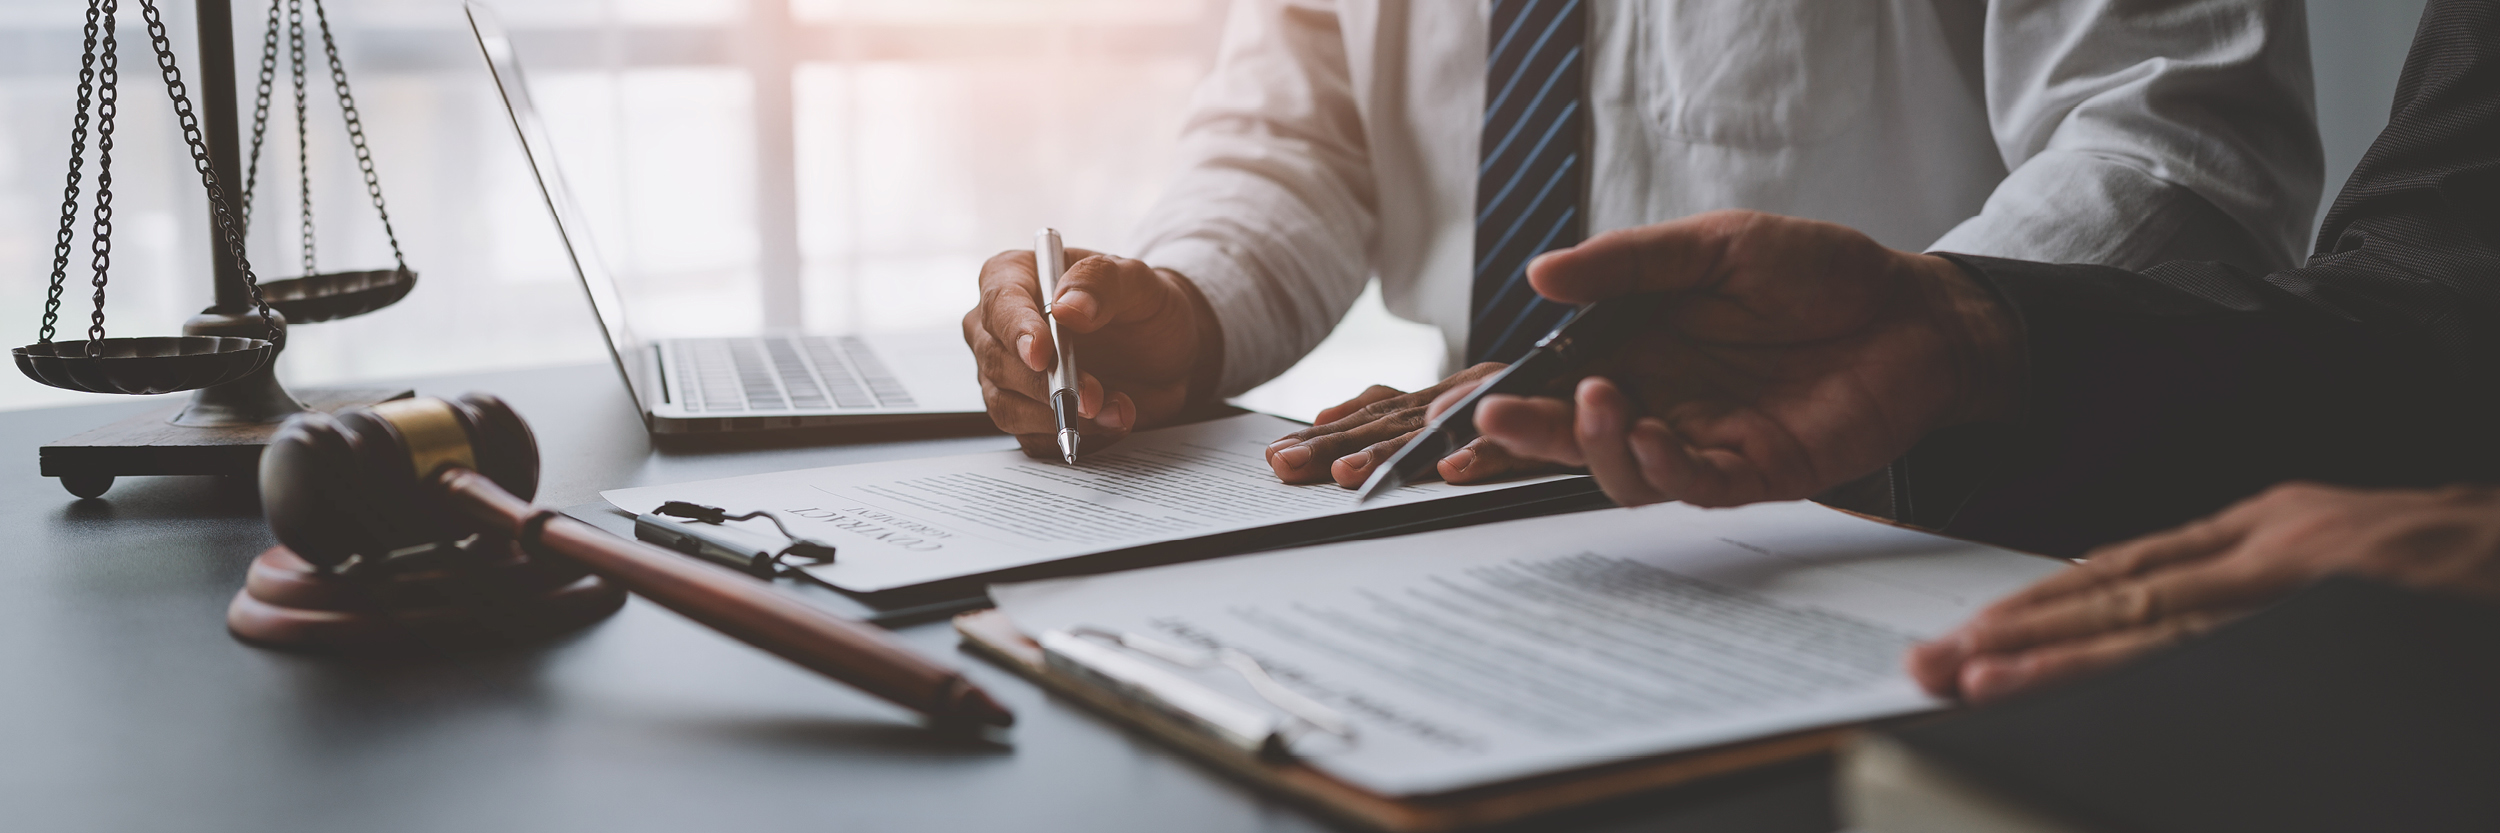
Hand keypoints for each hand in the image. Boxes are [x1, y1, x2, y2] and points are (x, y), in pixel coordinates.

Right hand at [964, 248, 1218, 458]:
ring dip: (1063, 417)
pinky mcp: (1026, 414)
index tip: (1042, 355)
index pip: (999, 304)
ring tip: (1116, 409)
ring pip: (1010, 408)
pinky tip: (1111, 421)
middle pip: (998, 363)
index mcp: (1012, 278)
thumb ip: (1100, 282)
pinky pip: (1034, 438)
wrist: (1162, 347)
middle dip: (1047, 386)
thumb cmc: (1140, 303)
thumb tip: (1066, 308)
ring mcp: (1007, 376)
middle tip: (1093, 396)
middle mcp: (998, 329)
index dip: (1017, 331)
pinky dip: (1075, 437)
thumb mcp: (1136, 279)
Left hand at [1262, 363, 1551, 486]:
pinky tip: (1450, 473)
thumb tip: (1340, 416)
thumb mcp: (1484, 409)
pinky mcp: (1566, 419)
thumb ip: (1422, 413)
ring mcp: (1520, 401)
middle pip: (1398, 421)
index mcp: (1460, 391)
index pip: (1385, 408)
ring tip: (1346, 477)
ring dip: (1395, 453)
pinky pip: (1524, 442)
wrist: (1664, 364)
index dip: (1333, 427)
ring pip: (1449, 430)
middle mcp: (1482, 389)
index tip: (1282, 449)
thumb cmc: (1572, 396)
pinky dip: (1487, 453)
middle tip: (1287, 469)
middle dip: (1338, 445)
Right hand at [1464, 209, 2023, 507]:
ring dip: (1593, 447)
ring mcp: (1703, 441)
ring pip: (1621, 471)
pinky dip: (1663, 466)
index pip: (1551, 380)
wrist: (1914, 310)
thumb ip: (1628, 262)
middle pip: (1570, 437)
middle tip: (1490, 425)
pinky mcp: (1755, 470)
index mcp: (1637, 347)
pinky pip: (1693, 485)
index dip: (1500, 400)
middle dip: (1523, 439)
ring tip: (1593, 401)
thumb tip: (1540, 275)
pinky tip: (1653, 435)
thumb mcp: (1715, 244)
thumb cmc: (1818, 273)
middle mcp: (1659, 400)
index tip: (1452, 412)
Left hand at [1909, 482, 2499, 703]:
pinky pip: (2211, 637)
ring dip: (2052, 652)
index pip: (2125, 568)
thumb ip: (2261, 597)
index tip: (1970, 637)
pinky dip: (2138, 658)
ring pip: (2144, 614)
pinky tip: (2077, 676)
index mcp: (2262, 531)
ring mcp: (2295, 568)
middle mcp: (2264, 540)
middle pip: (2110, 588)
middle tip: (1931, 665)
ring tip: (1973, 677)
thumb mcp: (2344, 572)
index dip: (2041, 605)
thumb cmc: (2455, 566)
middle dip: (2015, 631)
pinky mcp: (2329, 590)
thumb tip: (2178, 634)